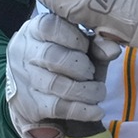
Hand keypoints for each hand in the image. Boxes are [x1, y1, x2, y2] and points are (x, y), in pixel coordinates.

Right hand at [5, 13, 112, 137]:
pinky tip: (96, 111)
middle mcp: (24, 52)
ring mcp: (23, 79)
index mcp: (35, 29)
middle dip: (80, 67)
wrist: (41, 95)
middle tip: (91, 73)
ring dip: (85, 91)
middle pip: (51, 56)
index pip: (50, 26)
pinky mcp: (29, 106)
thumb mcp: (82, 49)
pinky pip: (57, 107)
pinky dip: (82, 110)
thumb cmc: (66, 62)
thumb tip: (113, 49)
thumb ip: (98, 45)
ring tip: (98, 93)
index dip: (74, 38)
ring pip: (55, 84)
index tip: (86, 48)